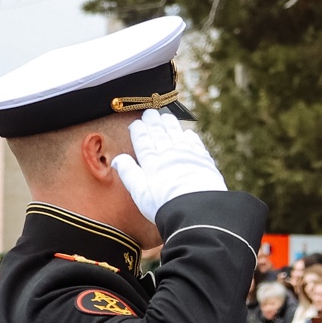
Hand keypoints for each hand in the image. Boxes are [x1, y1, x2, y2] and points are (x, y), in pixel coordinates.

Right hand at [111, 109, 227, 221]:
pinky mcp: (204, 161)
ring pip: (177, 134)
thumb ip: (129, 174)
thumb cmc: (165, 206)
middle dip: (153, 121)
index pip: (142, 140)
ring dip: (170, 124)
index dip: (139, 130)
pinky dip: (190, 136)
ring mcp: (188, 155)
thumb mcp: (140, 193)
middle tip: (150, 112)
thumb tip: (117, 159)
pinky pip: (195, 144)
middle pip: (159, 133)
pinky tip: (187, 133)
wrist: (198, 210)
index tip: (136, 123)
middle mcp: (169, 154)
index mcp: (151, 161)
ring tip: (166, 116)